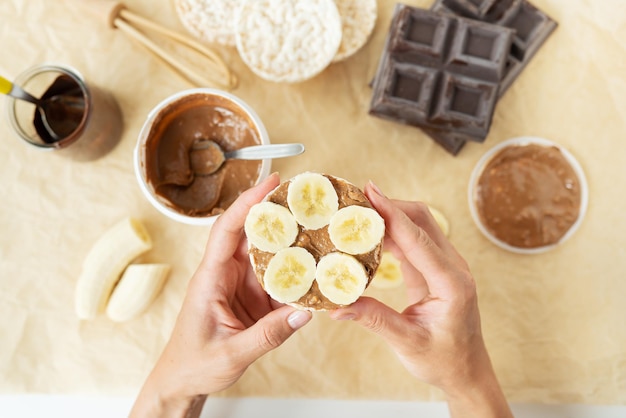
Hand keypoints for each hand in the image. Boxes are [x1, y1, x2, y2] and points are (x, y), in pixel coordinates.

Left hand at [130, 173, 311, 417]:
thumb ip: (268, 335)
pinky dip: (295, 277)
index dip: (247, 204)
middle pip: (251, 235)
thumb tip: (305, 313)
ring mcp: (239, 285)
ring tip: (319, 232)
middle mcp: (225, 275)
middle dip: (278, 215)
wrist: (182, 381)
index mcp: (210, 279)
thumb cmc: (194, 364)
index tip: (271, 183)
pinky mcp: (250, 299)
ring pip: (268, 256)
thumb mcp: (231, 354)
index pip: (227, 230)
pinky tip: (315, 274)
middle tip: (307, 200)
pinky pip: (275, 280)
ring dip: (291, 246)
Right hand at [329, 182, 512, 417]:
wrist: (467, 371)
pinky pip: (415, 242)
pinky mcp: (436, 270)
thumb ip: (374, 319)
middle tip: (356, 199)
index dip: (392, 213)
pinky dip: (393, 234)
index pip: (418, 238)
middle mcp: (454, 268)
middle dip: (390, 206)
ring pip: (419, 226)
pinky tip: (371, 234)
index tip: (370, 192)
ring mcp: (447, 267)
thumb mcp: (407, 343)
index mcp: (452, 283)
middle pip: (422, 220)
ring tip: (359, 211)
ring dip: (391, 216)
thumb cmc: (444, 361)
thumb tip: (337, 307)